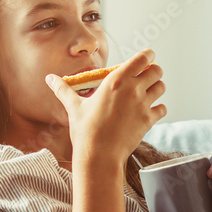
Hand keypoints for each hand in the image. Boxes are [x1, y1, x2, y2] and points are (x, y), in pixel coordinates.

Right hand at [45, 49, 166, 169]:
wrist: (99, 156)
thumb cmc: (85, 131)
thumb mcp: (74, 107)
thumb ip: (63, 90)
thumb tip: (49, 79)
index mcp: (116, 80)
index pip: (142, 59)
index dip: (148, 56)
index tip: (147, 57)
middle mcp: (133, 90)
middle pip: (156, 71)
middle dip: (153, 72)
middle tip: (145, 77)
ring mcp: (143, 105)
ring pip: (161, 87)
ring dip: (156, 88)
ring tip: (147, 93)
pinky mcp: (148, 121)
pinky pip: (162, 108)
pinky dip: (158, 108)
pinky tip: (149, 111)